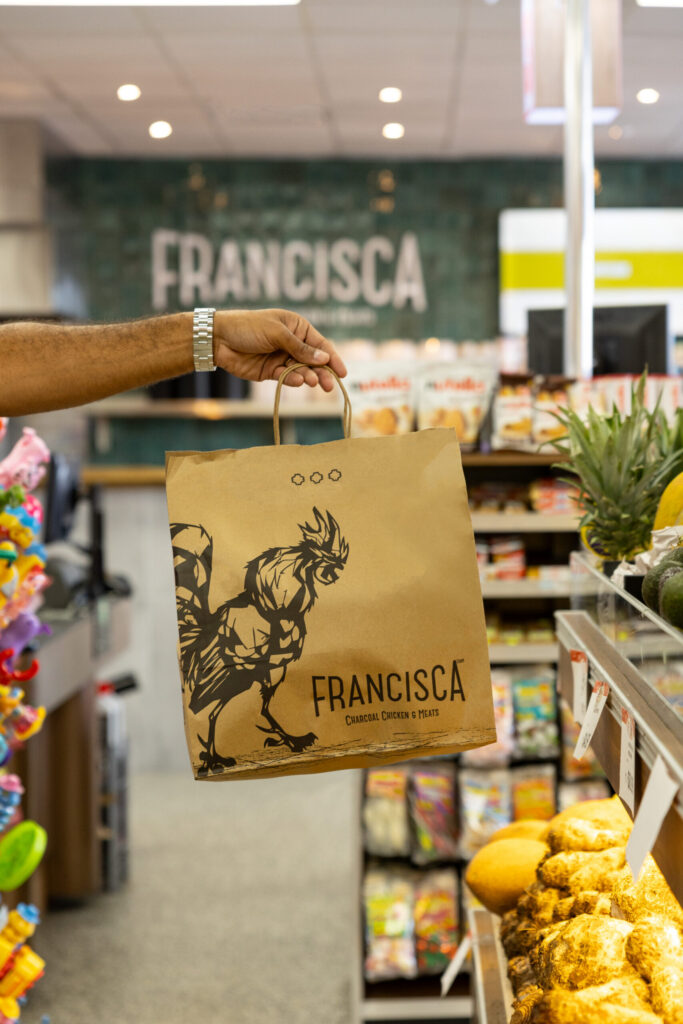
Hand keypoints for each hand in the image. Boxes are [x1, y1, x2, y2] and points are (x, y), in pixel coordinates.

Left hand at [213, 309, 346, 390]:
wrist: (219, 339)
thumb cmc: (248, 327)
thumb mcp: (277, 333)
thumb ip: (300, 348)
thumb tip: (324, 358)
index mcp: (297, 327)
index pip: (321, 344)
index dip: (332, 358)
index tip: (343, 373)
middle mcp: (292, 343)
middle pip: (314, 361)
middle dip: (323, 373)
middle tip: (330, 386)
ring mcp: (282, 358)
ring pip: (302, 371)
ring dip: (308, 377)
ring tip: (312, 382)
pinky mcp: (271, 372)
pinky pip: (287, 377)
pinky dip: (293, 380)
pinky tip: (298, 382)